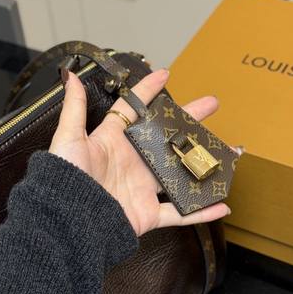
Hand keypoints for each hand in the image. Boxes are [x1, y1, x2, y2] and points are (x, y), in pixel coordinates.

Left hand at [49, 68, 230, 236]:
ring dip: (203, 164)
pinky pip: (180, 214)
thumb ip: (74, 107)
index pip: (133, 110)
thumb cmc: (65, 178)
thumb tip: (69, 75)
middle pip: (167, 138)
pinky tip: (221, 204)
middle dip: (190, 121)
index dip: (148, 91)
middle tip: (211, 105)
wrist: (67, 219)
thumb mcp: (69, 138)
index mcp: (113, 141)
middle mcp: (132, 162)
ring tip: (227, 153)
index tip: (165, 74)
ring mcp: (142, 188)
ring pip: (180, 173)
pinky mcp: (148, 213)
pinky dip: (201, 212)